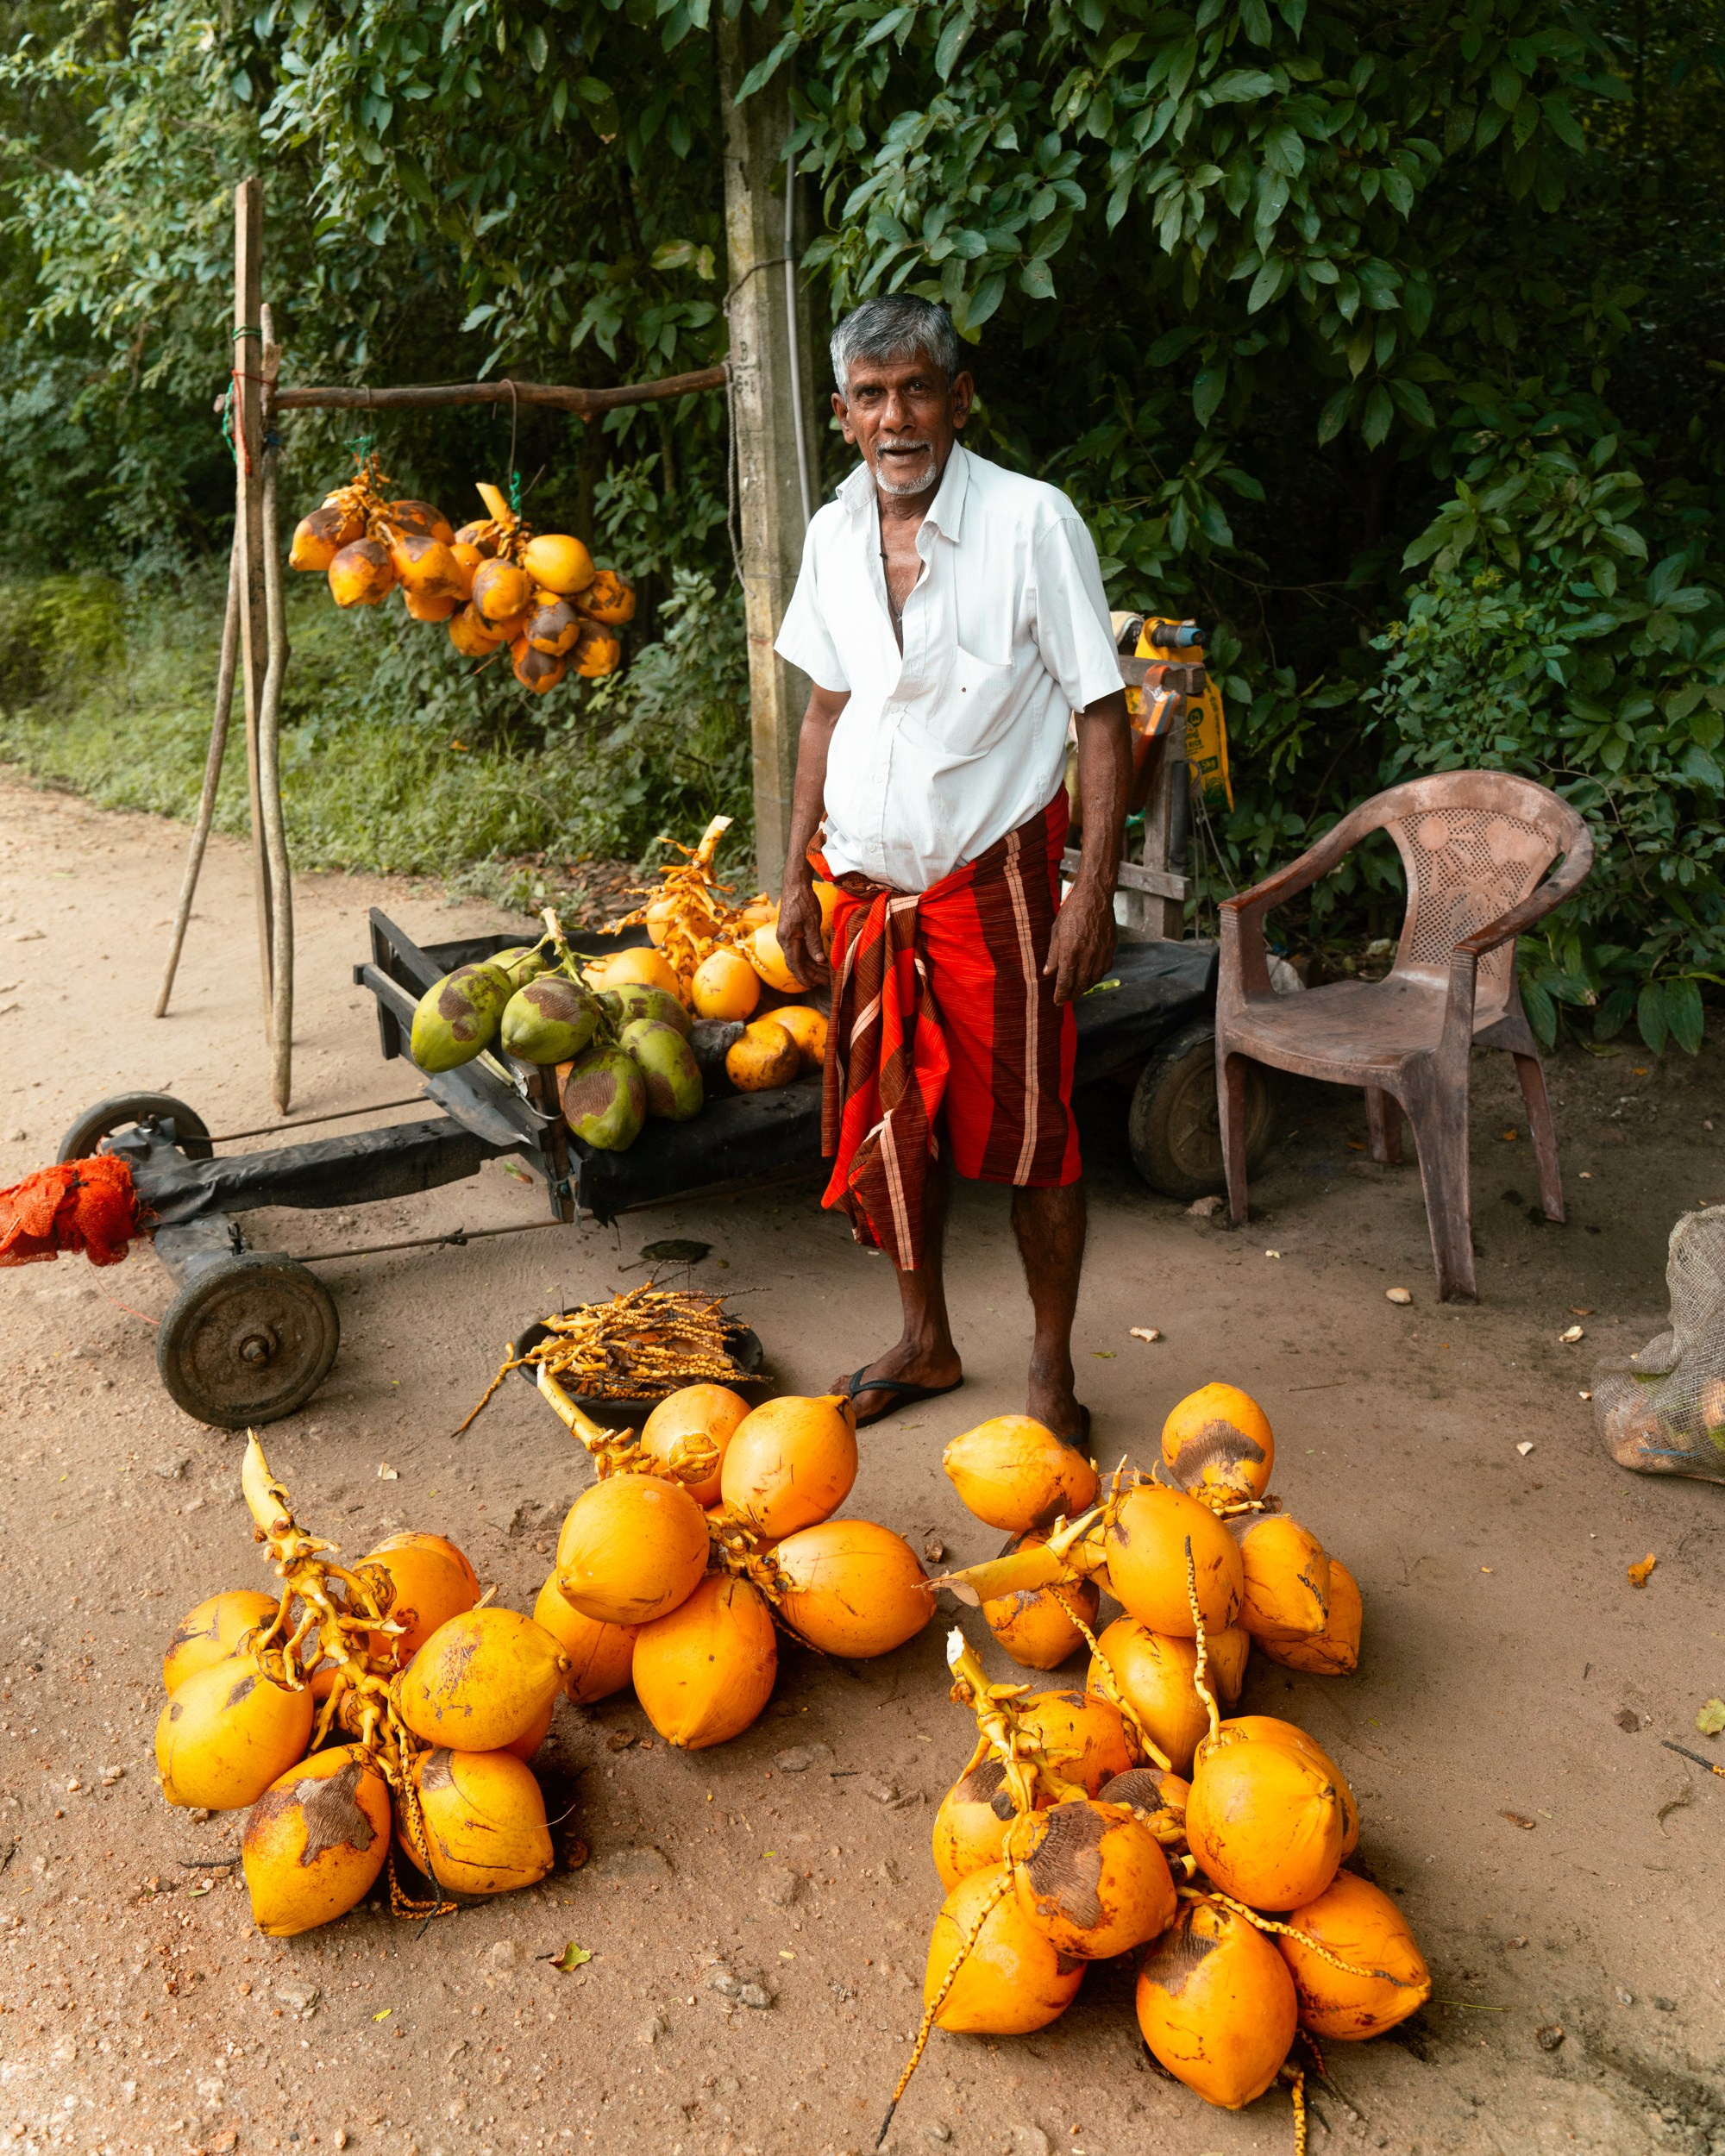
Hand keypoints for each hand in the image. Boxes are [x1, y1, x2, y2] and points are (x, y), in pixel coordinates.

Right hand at [776, 875, 831, 990]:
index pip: (794, 964)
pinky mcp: (793, 933)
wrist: (795, 886)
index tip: (812, 986)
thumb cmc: (802, 902)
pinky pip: (800, 950)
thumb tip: (819, 960)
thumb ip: (814, 942)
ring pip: (800, 957)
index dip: (803, 977)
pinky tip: (820, 962)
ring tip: (825, 975)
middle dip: (811, 974)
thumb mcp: (811, 922)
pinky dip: (810, 957)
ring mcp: (788, 937)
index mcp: (787, 939)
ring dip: (812, 967)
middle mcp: (785, 941)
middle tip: (826, 982)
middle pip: (797, 963)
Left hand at [1043, 879, 1114, 1005]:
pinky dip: (1096, 977)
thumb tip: (1048, 973)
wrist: (1095, 897)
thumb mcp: (1056, 931)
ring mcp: (1100, 953)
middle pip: (1080, 983)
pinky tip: (1091, 978)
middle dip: (1072, 993)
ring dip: (1084, 988)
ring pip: (1093, 979)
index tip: (1057, 1001)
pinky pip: (1104, 969)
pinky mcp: (1110, 949)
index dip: (1061, 994)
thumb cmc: (1072, 911)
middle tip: (1067, 998)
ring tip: (1077, 991)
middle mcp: (1087, 955)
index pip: (1065, 981)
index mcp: (1070, 951)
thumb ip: (1053, 954)